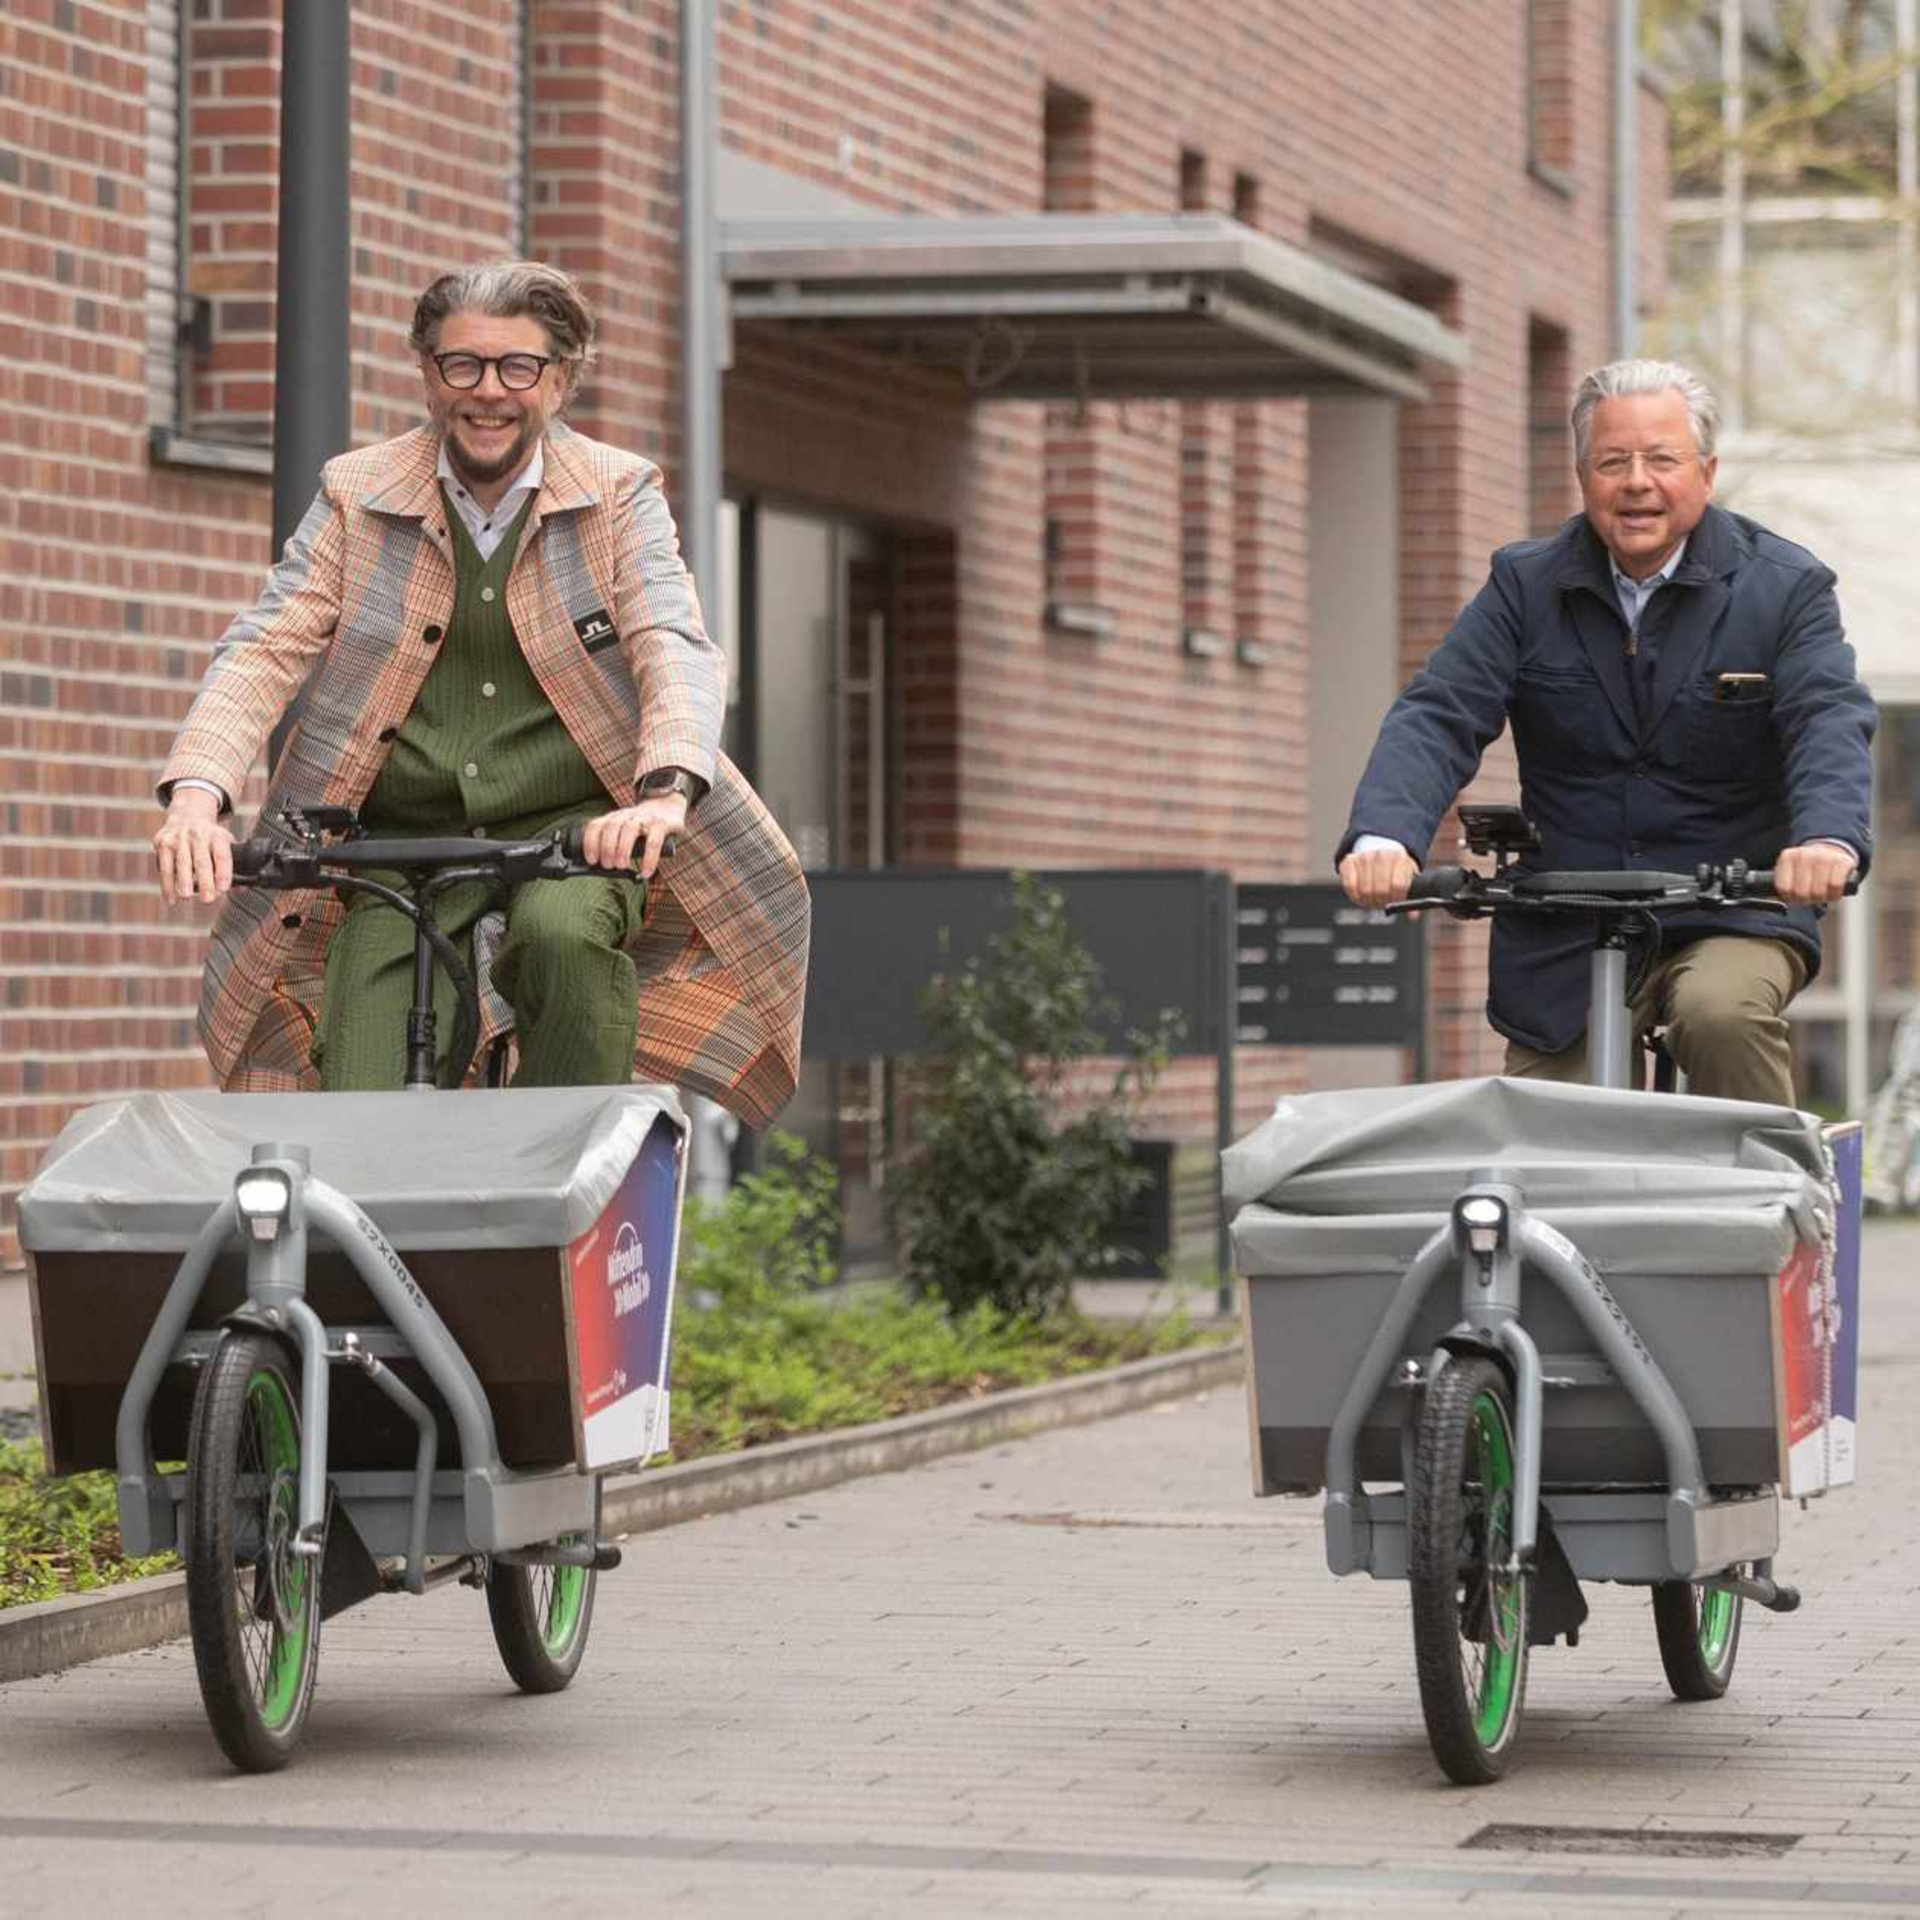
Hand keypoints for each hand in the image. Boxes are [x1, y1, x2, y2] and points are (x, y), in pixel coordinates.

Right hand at [153, 788, 233, 904]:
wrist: (187, 815)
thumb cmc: (209, 837)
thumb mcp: (225, 843)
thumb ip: (233, 865)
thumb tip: (240, 889)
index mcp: (218, 836)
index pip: (222, 856)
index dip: (224, 873)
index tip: (223, 889)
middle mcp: (198, 835)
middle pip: (202, 861)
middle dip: (205, 882)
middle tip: (208, 898)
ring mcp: (179, 838)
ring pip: (181, 864)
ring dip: (183, 882)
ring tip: (186, 896)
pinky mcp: (163, 843)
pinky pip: (164, 867)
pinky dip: (167, 884)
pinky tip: (170, 897)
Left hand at [580, 795, 686, 879]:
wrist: (669, 806)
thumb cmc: (643, 826)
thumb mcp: (625, 830)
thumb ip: (615, 845)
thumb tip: (603, 871)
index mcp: (614, 817)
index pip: (596, 825)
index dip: (590, 843)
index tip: (592, 860)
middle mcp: (627, 815)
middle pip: (611, 827)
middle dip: (606, 848)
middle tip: (608, 865)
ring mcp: (645, 818)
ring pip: (630, 830)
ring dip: (622, 850)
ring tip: (621, 866)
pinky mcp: (662, 824)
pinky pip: (654, 842)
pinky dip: (649, 859)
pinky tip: (646, 872)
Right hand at [1339, 845, 1417, 907]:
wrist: (1378, 854)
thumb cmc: (1394, 872)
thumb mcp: (1407, 880)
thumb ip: (1411, 899)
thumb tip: (1413, 917)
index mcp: (1400, 859)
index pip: (1398, 885)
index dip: (1396, 899)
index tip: (1396, 902)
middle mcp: (1381, 855)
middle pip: (1381, 890)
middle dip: (1382, 902)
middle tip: (1383, 903)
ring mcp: (1363, 857)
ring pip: (1365, 890)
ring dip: (1368, 900)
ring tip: (1373, 898)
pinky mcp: (1348, 862)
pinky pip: (1350, 886)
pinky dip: (1355, 895)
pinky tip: (1361, 895)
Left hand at [1771, 841, 1856, 905]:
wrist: (1832, 850)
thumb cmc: (1809, 867)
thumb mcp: (1790, 871)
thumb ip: (1781, 885)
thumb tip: (1771, 902)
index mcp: (1787, 857)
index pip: (1783, 888)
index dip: (1789, 898)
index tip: (1794, 898)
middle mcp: (1804, 855)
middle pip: (1801, 893)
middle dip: (1806, 900)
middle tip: (1810, 896)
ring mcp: (1823, 857)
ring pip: (1818, 892)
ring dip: (1821, 898)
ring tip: (1822, 893)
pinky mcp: (1842, 862)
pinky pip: (1835, 886)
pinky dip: (1834, 894)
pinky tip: (1833, 891)